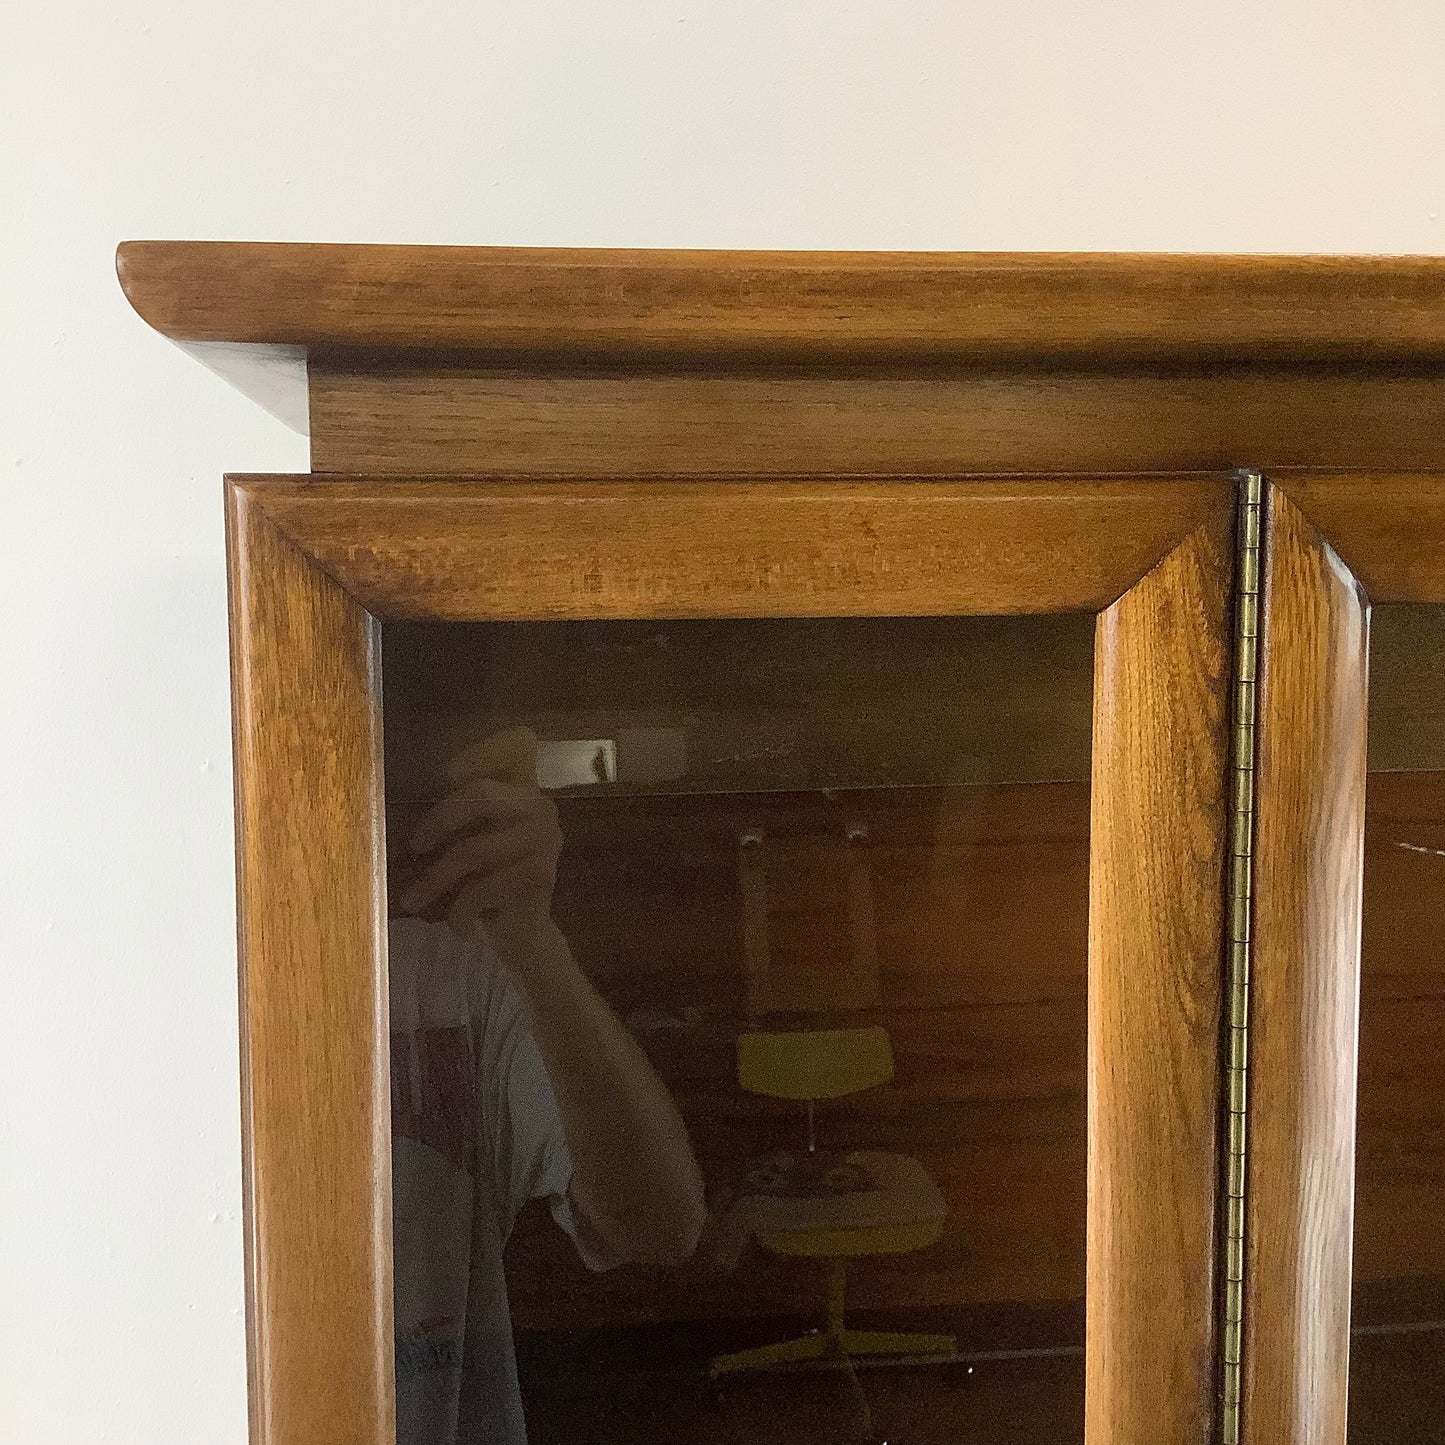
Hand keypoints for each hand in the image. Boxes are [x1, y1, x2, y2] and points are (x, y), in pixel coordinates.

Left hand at [396, 727, 562, 958]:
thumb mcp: (464, 841)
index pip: (519, 742)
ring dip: (435, 880)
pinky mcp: (540, 874)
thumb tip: (390, 803)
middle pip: (480, 792)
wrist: (520, 936)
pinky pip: (482, 887)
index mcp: (523, 788)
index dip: (482, 750)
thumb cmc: (483, 883)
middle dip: (437, 820)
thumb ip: (450, 816)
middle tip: (412, 847)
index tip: (446, 775)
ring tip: (413, 900)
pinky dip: (460, 910)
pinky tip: (458, 924)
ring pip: (473, 849)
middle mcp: (540, 806)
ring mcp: (545, 839)